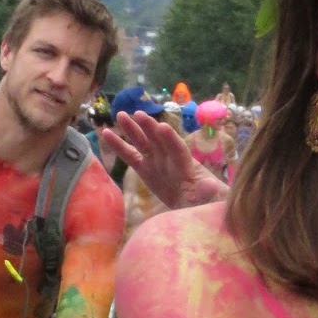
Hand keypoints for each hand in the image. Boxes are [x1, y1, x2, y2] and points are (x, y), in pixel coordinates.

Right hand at [103, 111, 227, 208]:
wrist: (195, 204)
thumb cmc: (205, 200)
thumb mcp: (209, 198)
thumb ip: (207, 191)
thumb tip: (211, 186)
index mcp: (186, 165)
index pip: (178, 149)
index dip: (171, 139)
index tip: (163, 127)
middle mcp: (169, 158)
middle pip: (159, 141)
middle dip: (150, 128)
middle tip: (139, 114)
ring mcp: (156, 161)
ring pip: (143, 143)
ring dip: (132, 130)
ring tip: (120, 115)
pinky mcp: (145, 169)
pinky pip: (130, 156)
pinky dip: (119, 145)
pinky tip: (106, 133)